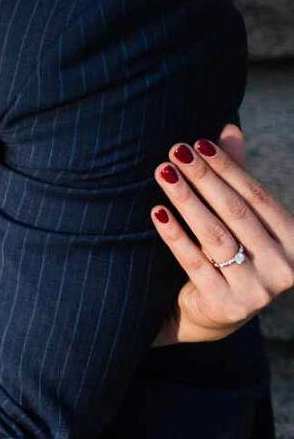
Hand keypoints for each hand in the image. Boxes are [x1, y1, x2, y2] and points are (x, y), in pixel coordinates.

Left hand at [152, 125, 293, 343]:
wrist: (214, 312)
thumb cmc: (232, 250)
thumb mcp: (237, 216)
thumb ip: (235, 176)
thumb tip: (229, 127)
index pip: (257, 196)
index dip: (227, 167)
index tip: (198, 143)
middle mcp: (284, 268)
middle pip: (235, 212)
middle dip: (202, 178)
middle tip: (175, 151)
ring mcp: (257, 291)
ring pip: (214, 235)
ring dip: (186, 200)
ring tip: (163, 172)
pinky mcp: (226, 305)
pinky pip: (195, 262)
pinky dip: (175, 235)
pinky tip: (157, 212)